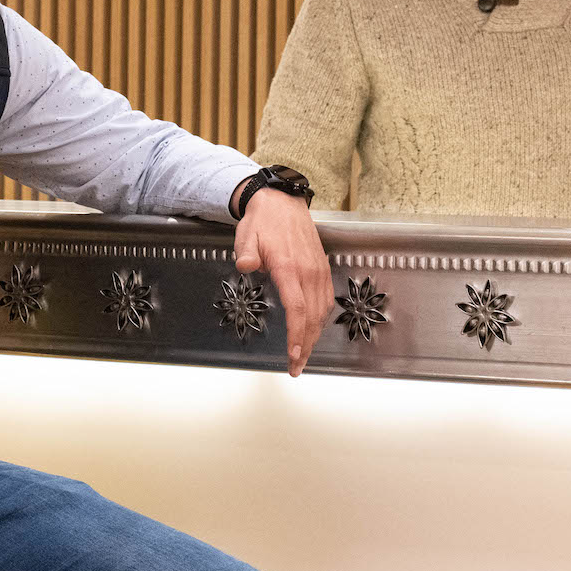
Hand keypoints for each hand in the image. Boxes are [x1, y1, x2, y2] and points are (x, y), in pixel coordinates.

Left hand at [231, 188, 329, 373]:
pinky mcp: (322, 269)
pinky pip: (326, 300)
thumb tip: (245, 266)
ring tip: (303, 356)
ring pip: (321, 311)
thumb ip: (246, 253)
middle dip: (305, 346)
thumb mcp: (247, 234)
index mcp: (289, 267)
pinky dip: (320, 320)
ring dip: (314, 336)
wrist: (282, 202)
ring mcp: (318, 271)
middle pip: (312, 317)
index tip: (293, 355)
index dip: (297, 335)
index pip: (297, 308)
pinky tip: (313, 330)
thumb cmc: (263, 221)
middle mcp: (308, 272)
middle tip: (296, 367)